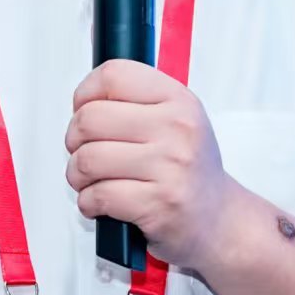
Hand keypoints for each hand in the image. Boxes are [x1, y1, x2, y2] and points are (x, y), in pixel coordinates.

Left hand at [64, 59, 245, 272]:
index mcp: (178, 100)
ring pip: (88, 160)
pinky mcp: (158, 204)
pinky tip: (101, 202)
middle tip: (83, 151)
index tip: (84, 109)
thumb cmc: (188, 169)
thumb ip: (136, 101)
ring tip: (90, 180)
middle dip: (74, 139)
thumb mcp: (177, 119)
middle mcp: (177, 129)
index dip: (86, 94)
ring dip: (77, 175)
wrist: (220, 219)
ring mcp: (169, 167)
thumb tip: (84, 97)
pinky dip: (88, 203)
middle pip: (90, 118)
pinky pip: (97, 196)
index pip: (114, 76)